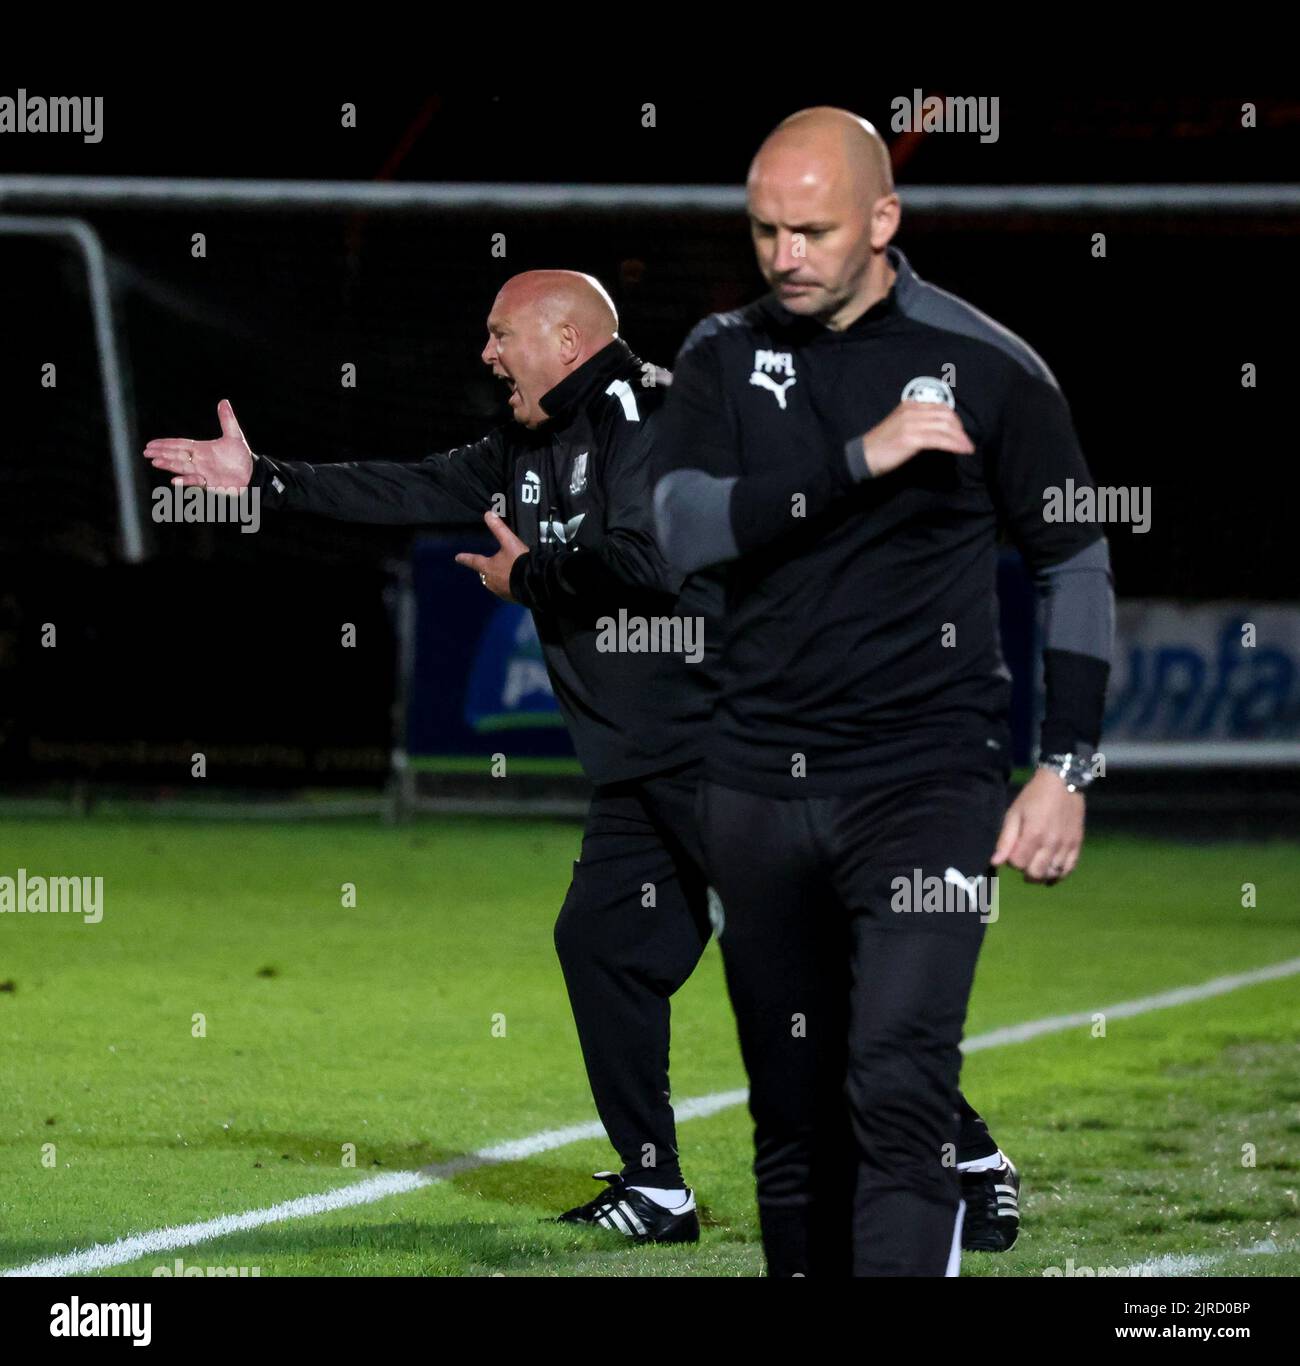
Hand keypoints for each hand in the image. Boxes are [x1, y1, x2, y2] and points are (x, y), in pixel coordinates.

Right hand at [143, 399, 253, 489]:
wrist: (252, 473)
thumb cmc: (241, 456)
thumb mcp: (234, 436)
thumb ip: (227, 420)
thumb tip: (224, 401)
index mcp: (201, 448)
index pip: (179, 445)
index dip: (165, 444)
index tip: (151, 444)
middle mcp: (199, 460)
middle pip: (176, 455)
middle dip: (161, 453)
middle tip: (146, 452)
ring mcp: (202, 472)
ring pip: (182, 467)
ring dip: (169, 465)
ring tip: (155, 462)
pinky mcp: (208, 483)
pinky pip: (194, 481)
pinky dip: (185, 481)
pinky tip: (174, 480)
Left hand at [455, 511, 525, 601]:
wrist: (534, 582)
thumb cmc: (518, 561)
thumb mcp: (509, 542)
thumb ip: (499, 529)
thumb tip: (488, 514)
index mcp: (487, 567)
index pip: (473, 561)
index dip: (465, 558)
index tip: (457, 558)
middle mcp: (490, 581)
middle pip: (484, 573)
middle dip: (485, 570)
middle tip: (491, 565)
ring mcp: (499, 591)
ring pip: (493, 583)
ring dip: (497, 578)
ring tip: (507, 573)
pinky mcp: (510, 598)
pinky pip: (504, 590)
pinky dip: (507, 585)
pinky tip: (515, 582)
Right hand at [855, 400, 974, 476]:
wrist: (863, 456)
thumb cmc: (881, 446)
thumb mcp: (900, 427)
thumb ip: (917, 423)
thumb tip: (938, 431)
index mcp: (909, 405)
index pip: (941, 407)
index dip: (955, 420)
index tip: (961, 432)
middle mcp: (912, 411)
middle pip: (946, 415)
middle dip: (960, 429)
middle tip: (966, 441)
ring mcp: (911, 424)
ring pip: (945, 427)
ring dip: (960, 438)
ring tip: (968, 447)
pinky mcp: (911, 438)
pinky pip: (939, 440)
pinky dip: (954, 445)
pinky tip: (962, 450)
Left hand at [991, 767, 1084, 884]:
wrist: (1063, 782)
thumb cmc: (1034, 796)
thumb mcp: (1014, 813)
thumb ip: (1005, 839)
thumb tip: (995, 862)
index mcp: (1033, 834)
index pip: (1018, 863)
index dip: (1012, 861)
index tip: (1012, 852)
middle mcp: (1052, 844)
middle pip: (1035, 873)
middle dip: (1025, 871)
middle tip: (1024, 860)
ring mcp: (1067, 845)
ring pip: (1052, 873)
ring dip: (1041, 873)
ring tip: (1036, 865)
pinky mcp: (1077, 844)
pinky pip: (1069, 869)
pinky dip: (1059, 874)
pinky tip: (1051, 871)